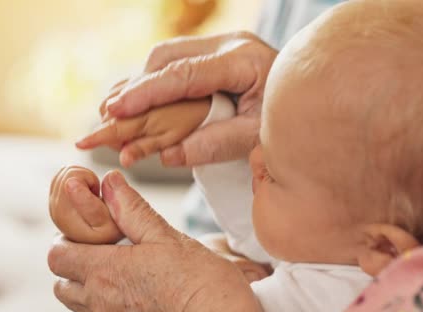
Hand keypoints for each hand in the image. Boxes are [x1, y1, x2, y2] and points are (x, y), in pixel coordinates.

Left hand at [48, 171, 264, 311]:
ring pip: (77, 304)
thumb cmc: (200, 282)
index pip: (57, 255)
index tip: (89, 229)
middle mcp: (100, 301)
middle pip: (61, 283)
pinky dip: (104, 304)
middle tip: (101, 249)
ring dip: (86, 285)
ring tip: (116, 271)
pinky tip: (132, 292)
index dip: (66, 238)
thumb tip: (110, 182)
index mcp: (106, 270)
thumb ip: (132, 210)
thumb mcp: (166, 237)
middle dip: (72, 264)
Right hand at [99, 31, 277, 166]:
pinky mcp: (218, 55)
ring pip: (167, 57)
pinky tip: (136, 99)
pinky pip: (177, 64)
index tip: (115, 110)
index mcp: (243, 59)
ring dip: (141, 84)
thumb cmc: (291, 119)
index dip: (146, 92)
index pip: (183, 74)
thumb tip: (168, 156)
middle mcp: (230, 44)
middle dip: (135, 87)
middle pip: (168, 58)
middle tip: (107, 116)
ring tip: (113, 111)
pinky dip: (154, 83)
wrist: (315, 99)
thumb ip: (214, 144)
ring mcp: (223, 46)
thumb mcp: (258, 138)